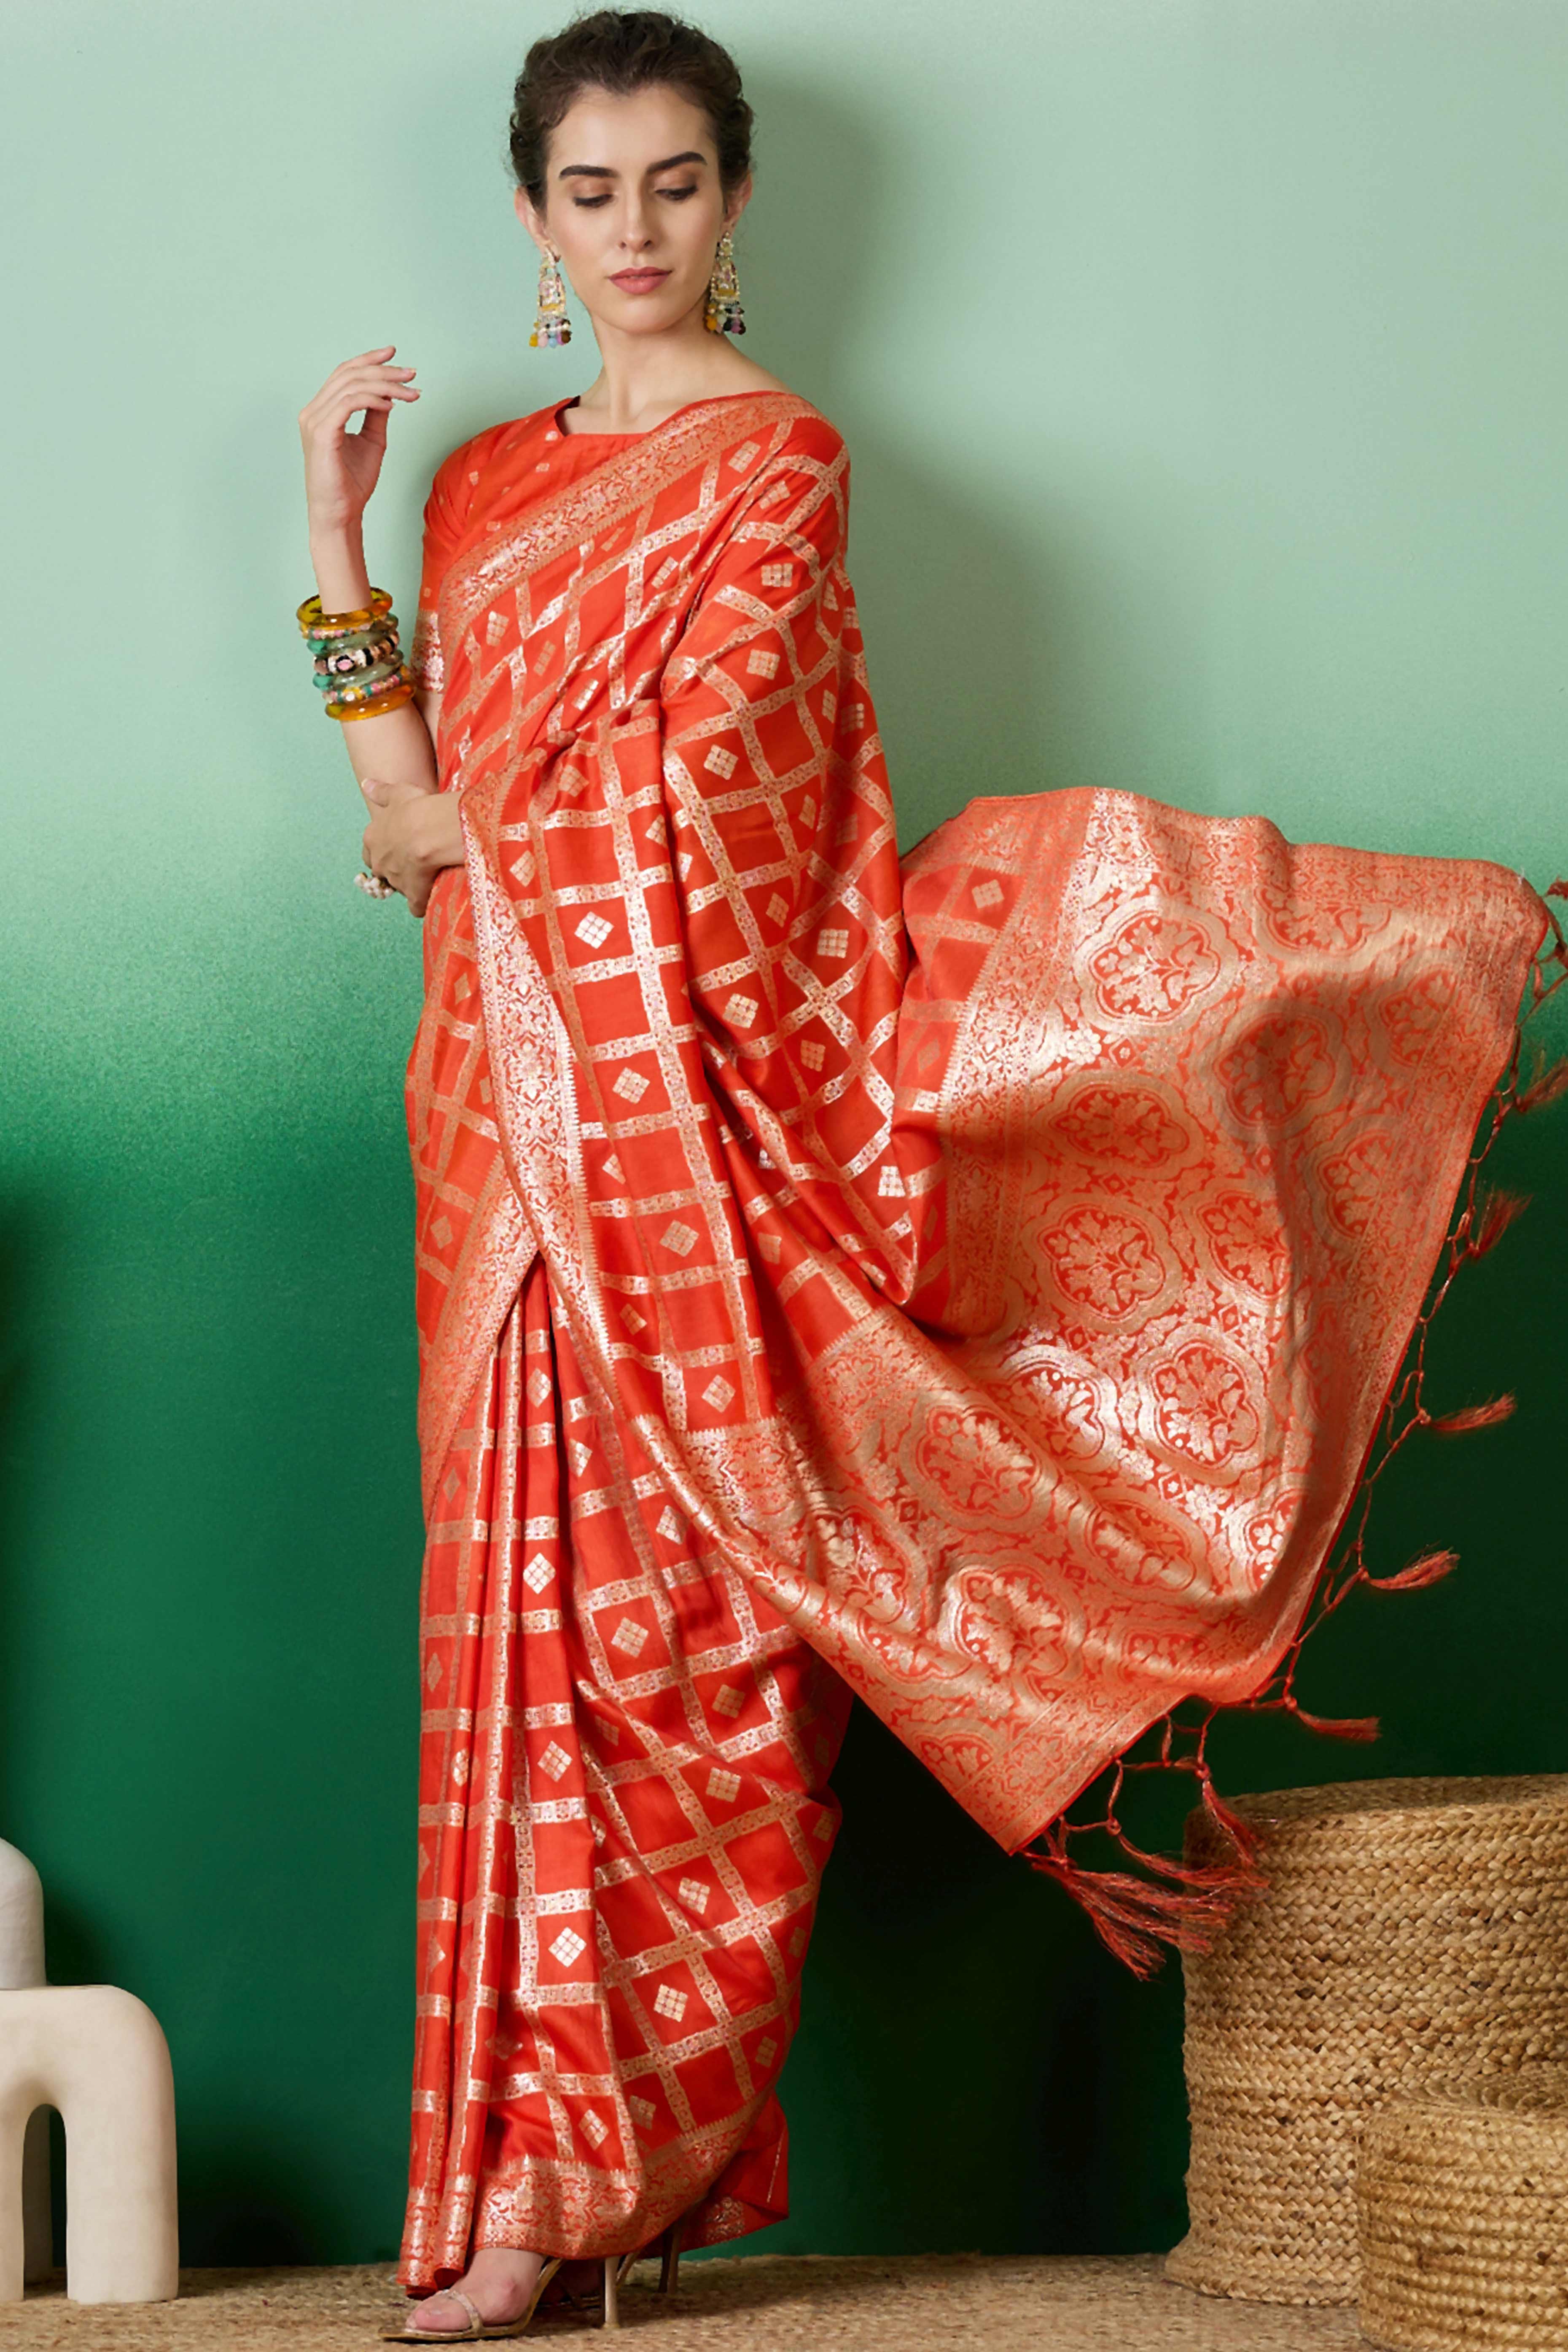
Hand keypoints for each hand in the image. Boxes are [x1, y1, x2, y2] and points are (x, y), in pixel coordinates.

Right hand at [299, 346, 420, 537]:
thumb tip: (389, 395)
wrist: (340, 513)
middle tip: (411, 373)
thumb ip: (376, 415)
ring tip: (410, 392)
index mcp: (321, 411)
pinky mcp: (322, 433)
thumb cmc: (352, 484)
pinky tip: (392, 405)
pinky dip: (373, 399)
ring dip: (386, 385)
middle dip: (384, 370)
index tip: (394, 354)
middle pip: (349, 374)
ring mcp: (314, 420)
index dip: (369, 360)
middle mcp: (313, 411)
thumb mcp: (371, 441)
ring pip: (352, 385)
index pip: (344, 374)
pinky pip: (349, 402)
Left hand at [360, 777, 465, 917]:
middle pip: (383, 871)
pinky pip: (416, 906)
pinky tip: (433, 896)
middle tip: (415, 860)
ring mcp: (395, 881)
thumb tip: (366, 785)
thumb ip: (381, 792)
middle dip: (395, 869)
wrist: (432, 830)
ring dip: (411, 884)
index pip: (370, 850)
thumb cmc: (416, 809)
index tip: (399, 846)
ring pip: (399, 887)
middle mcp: (380, 862)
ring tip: (429, 874)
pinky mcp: (413, 895)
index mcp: (373, 839)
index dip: (385, 849)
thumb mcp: (397, 793)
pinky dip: (422, 903)